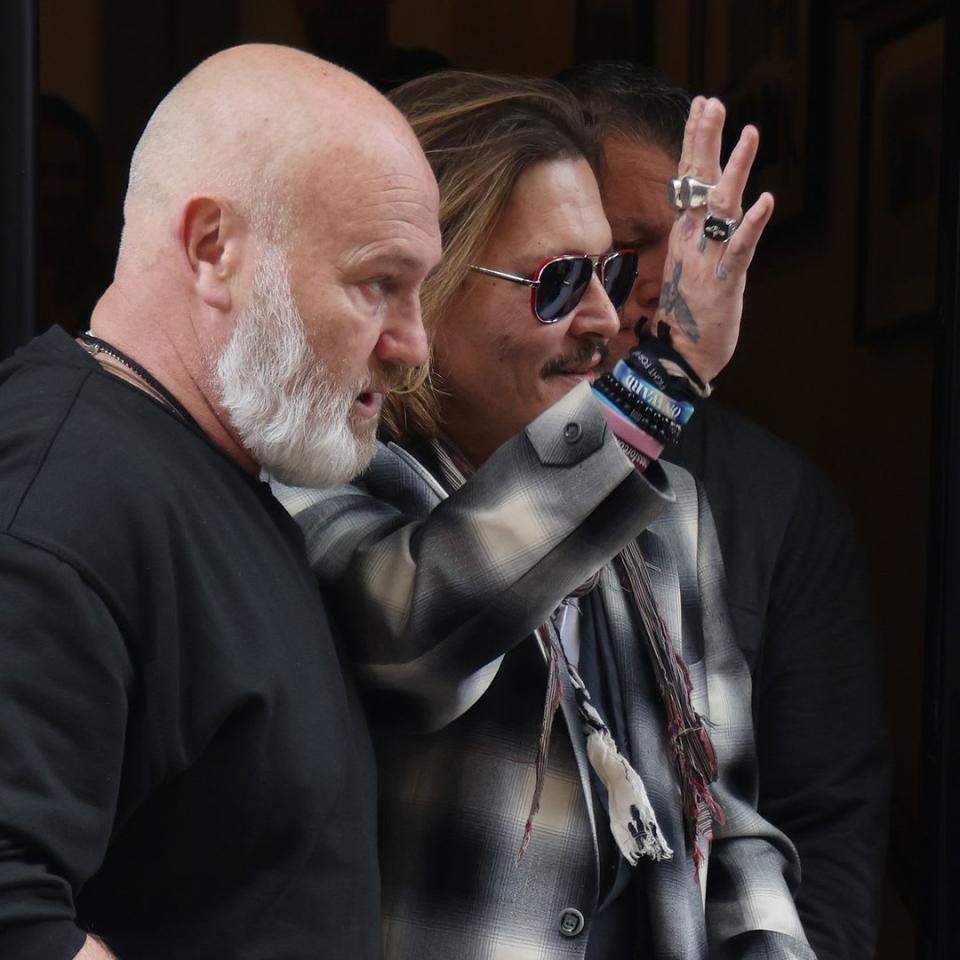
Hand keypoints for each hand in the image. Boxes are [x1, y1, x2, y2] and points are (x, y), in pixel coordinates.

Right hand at [649, 96, 773, 383]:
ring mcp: (708, 260)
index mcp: (684, 235)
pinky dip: (752, 225)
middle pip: (699, 182)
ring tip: (749, 132)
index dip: (695, 142)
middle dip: (706, 140)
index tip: (700, 105)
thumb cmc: (686, 316)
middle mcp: (693, 241)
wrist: (680, 358)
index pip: (688, 179)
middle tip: (711, 101)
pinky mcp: (724, 282)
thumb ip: (693, 237)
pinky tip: (765, 200)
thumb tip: (695, 211)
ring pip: (722, 207)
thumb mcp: (688, 267)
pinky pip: (740, 250)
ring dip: (735, 169)